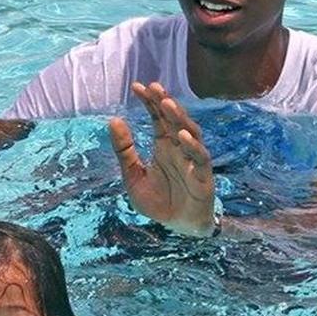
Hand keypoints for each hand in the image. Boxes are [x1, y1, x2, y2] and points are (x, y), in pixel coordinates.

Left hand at [108, 81, 215, 236]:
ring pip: (191, 133)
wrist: (177, 229)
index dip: (150, 102)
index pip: (158, 118)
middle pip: (175, 120)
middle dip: (165, 103)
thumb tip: (113, 120)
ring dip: (180, 118)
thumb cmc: (158, 202)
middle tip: (154, 87)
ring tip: (167, 104)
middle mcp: (180, 149)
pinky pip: (200, 158)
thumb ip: (124, 151)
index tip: (137, 86)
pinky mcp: (203, 177)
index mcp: (164, 146)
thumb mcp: (133, 176)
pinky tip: (181, 135)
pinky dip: (193, 146)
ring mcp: (193, 161)